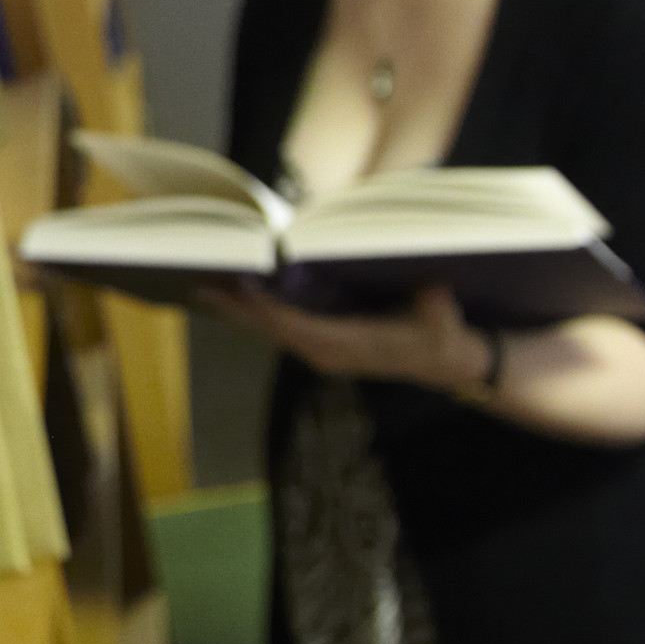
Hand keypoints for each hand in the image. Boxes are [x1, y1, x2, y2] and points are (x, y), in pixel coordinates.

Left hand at [201, 282, 489, 393]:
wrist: (442, 360)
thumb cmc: (442, 335)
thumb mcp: (442, 320)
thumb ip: (435, 307)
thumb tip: (432, 289)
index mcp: (347, 346)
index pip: (297, 327)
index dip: (269, 308)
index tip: (243, 286)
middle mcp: (324, 352)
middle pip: (271, 329)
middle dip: (237, 308)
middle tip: (201, 283)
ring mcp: (319, 350)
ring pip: (270, 330)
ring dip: (238, 309)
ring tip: (205, 284)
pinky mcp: (319, 344)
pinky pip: (279, 328)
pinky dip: (254, 312)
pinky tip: (234, 295)